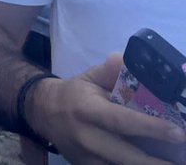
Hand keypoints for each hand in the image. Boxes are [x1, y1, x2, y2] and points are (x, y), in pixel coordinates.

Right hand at [26, 54, 185, 164]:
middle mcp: (86, 137)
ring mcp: (86, 158)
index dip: (151, 128)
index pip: (121, 121)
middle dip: (157, 162)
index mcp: (87, 110)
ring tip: (170, 163)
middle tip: (181, 159)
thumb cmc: (74, 94)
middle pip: (127, 156)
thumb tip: (130, 59)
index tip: (178, 133)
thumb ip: (112, 71)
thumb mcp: (90, 77)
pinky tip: (149, 163)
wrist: (42, 112)